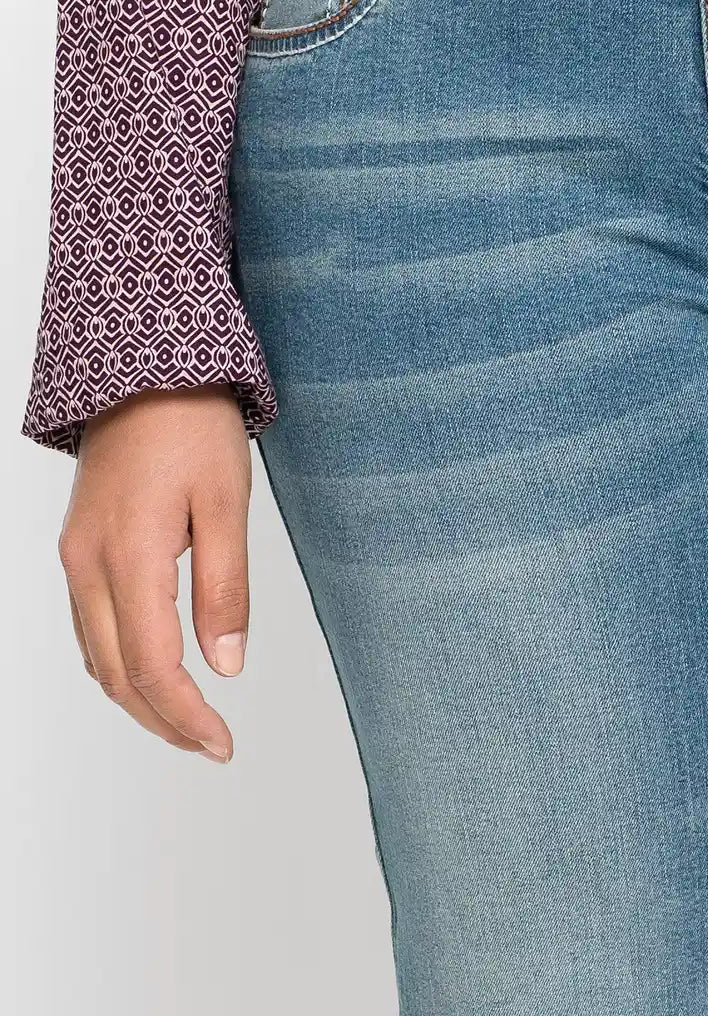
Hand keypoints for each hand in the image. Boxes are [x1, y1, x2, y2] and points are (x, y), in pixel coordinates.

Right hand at [58, 385, 251, 762]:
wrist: (145, 368)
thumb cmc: (192, 423)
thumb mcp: (226, 502)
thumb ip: (225, 588)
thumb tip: (226, 665)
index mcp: (128, 555)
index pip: (151, 666)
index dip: (186, 715)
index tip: (223, 743)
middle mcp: (87, 564)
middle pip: (115, 674)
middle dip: (162, 720)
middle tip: (211, 745)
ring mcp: (75, 555)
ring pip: (95, 655)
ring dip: (138, 698)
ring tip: (188, 721)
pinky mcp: (78, 545)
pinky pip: (88, 625)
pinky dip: (118, 663)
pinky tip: (151, 672)